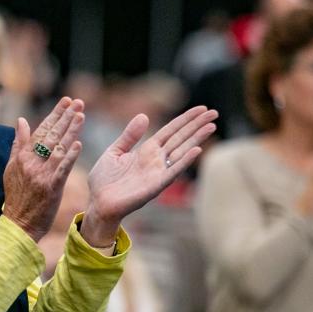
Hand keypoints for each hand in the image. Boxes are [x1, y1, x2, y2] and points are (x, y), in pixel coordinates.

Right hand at [2, 97, 84, 241]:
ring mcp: (41, 175)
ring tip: (81, 115)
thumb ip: (18, 143)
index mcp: (22, 157)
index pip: (40, 130)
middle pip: (51, 135)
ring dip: (71, 131)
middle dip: (65, 117)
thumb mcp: (11, 168)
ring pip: (58, 148)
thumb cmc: (16, 197)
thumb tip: (21, 121)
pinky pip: (62, 169)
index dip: (54, 115)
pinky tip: (78, 144)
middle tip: (78, 102)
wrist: (18, 224)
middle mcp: (31, 163)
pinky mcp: (51, 187)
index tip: (66, 102)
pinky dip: (70, 156)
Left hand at [82, 106, 217, 245]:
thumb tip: (144, 115)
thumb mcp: (115, 151)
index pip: (171, 130)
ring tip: (212, 125)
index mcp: (147, 150)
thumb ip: (130, 136)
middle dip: (197, 125)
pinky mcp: (155, 186)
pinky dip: (184, 161)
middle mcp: (156, 160)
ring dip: (197, 139)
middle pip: (181, 138)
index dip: (185, 119)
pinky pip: (172, 172)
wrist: (98, 203)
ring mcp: (158, 172)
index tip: (202, 108)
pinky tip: (197, 150)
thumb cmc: (104, 180)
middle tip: (214, 112)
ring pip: (181, 151)